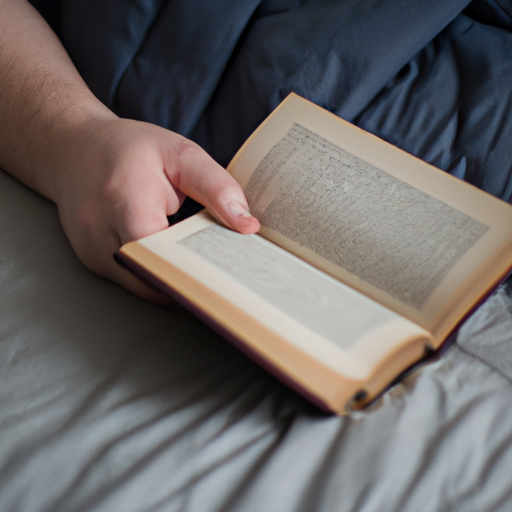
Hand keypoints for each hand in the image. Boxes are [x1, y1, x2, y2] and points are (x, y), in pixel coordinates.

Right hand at [54, 117, 259, 303]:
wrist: (73, 149)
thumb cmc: (128, 149)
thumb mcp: (179, 154)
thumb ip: (216, 187)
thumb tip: (247, 225)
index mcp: (127, 204)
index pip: (168, 259)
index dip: (202, 273)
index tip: (231, 279)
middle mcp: (102, 237)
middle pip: (158, 280)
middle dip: (194, 284)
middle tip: (226, 280)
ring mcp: (93, 254)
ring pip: (145, 288)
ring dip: (175, 283)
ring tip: (205, 272)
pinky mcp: (93, 262)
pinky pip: (132, 281)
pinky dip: (158, 277)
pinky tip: (177, 265)